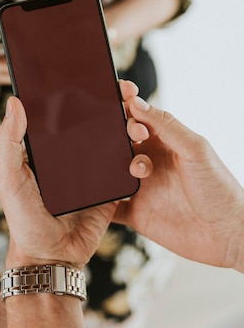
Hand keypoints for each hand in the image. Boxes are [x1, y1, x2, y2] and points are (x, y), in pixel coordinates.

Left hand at [0, 80, 140, 268]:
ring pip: (112, 139)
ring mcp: (92, 169)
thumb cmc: (24, 219)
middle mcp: (70, 154)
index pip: (59, 113)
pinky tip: (141, 138)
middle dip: (107, 102)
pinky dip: (134, 154)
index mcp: (45, 148)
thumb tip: (14, 103)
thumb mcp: (9, 179)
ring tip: (135, 107)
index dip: (71, 92)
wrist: (53, 258)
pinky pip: (126, 166)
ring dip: (125, 123)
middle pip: (91, 121)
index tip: (86, 71)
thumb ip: (8, 143)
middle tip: (122, 86)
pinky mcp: (111, 186)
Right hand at [116, 97, 243, 271]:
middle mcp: (149, 160)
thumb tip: (137, 102)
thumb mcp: (196, 149)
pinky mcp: (134, 212)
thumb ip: (167, 125)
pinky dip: (100, 200)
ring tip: (136, 171)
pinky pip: (108, 204)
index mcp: (164, 141)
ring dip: (110, 165)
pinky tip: (103, 195)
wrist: (227, 235)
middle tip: (135, 138)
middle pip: (119, 140)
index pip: (139, 116)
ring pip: (109, 169)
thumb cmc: (220, 188)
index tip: (121, 91)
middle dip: (117, 133)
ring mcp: (140, 186)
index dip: (127, 103)